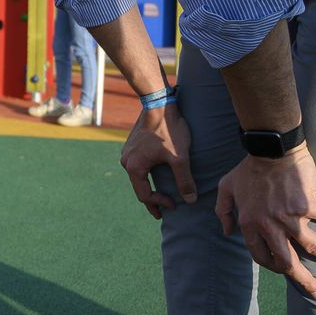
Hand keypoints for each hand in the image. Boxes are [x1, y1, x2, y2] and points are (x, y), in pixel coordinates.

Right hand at [121, 104, 195, 218]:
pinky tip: (157, 174)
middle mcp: (126, 161)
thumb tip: (189, 200)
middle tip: (162, 211)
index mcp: (134, 167)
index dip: (160, 203)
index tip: (174, 205)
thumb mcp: (179, 158)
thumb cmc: (169, 130)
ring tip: (160, 193)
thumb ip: (184, 181)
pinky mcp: (132, 144)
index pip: (145, 195)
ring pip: (138, 176)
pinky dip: (148, 174)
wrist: (159, 103)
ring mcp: (127, 152)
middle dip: (152, 199)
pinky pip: (139, 165)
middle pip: (139, 187)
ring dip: (149, 186)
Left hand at [215, 145, 315, 299]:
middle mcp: (270, 226)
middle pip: (288, 263)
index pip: (262, 256)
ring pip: (314, 248)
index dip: (273, 265)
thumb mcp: (226, 189)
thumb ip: (224, 211)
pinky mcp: (307, 205)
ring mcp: (290, 218)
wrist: (268, 149)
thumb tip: (227, 232)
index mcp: (250, 225)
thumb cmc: (247, 168)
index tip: (285, 268)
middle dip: (305, 281)